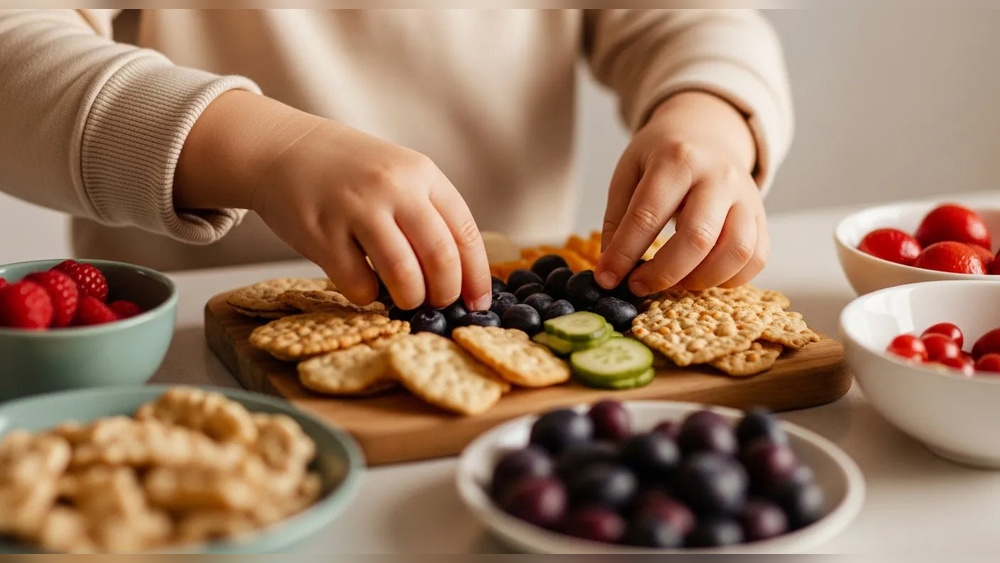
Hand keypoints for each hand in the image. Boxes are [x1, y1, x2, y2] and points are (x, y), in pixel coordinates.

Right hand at [175, 91, 491, 310]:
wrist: (282, 148)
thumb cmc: (349, 171)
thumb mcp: (398, 174)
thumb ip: (429, 213)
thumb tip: (462, 275)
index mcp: (421, 173)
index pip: (465, 233)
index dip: (476, 276)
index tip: (477, 303)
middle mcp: (393, 187)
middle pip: (440, 257)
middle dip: (445, 293)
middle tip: (438, 304)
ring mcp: (356, 209)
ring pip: (403, 274)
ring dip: (410, 298)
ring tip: (404, 299)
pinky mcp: (322, 233)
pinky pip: (358, 283)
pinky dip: (367, 295)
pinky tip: (363, 284)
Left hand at [594, 91, 768, 296]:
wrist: (706, 134)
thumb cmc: (662, 158)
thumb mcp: (629, 173)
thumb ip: (618, 219)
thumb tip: (611, 270)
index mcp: (677, 159)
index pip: (648, 215)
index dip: (624, 254)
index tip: (607, 278)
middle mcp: (719, 176)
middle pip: (698, 237)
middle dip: (663, 273)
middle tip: (638, 285)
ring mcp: (747, 196)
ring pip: (736, 251)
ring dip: (700, 280)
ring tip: (674, 281)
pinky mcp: (762, 216)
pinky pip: (756, 258)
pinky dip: (729, 279)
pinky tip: (702, 276)